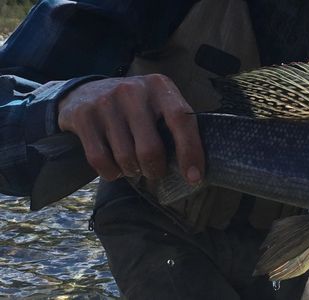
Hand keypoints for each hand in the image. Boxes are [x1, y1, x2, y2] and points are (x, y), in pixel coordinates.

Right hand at [58, 75, 203, 183]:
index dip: (190, 151)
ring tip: (133, 165)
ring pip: (126, 158)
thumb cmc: (134, 107)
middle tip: (155, 171)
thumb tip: (194, 168)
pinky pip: (100, 160)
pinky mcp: (84, 116)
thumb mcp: (159, 104)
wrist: (85, 92)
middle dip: (155, 169)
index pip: (182, 119)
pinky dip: (111, 172)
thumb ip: (176, 126)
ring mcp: (106, 102)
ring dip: (132, 171)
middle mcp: (133, 91)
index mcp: (160, 87)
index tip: (194, 177)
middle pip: (151, 148)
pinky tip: (115, 168)